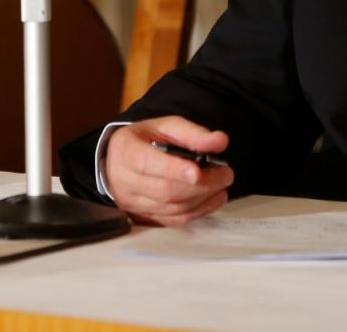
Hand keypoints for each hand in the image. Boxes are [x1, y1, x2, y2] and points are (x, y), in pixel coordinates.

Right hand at [105, 116, 232, 225]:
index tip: (198, 171)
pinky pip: (175, 219)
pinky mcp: (146, 217)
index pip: (146, 163)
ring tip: (223, 184)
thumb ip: (190, 133)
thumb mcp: (163, 126)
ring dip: (203, 198)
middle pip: (164, 190)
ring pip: (172, 207)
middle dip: (200, 184)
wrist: (120, 160)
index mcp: (126, 151)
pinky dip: (199, 210)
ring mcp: (134, 203)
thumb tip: (220, 141)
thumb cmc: (144, 140)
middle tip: (226, 174)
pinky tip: (213, 198)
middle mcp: (125, 181)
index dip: (172, 169)